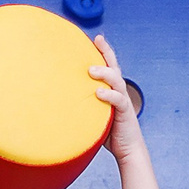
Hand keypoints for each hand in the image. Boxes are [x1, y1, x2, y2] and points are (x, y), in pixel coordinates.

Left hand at [91, 36, 143, 160]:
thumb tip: (61, 101)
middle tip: (97, 40)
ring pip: (117, 81)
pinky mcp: (125, 113)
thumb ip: (85, 105)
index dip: (104, 51)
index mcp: (112, 90)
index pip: (109, 66)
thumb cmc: (109, 133)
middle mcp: (119, 92)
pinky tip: (98, 93)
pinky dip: (109, 95)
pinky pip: (118, 100)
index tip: (96, 38)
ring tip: (91, 70)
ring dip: (105, 73)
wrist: (128, 150)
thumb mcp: (94, 115)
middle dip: (107, 52)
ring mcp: (123, 101)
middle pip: (114, 67)